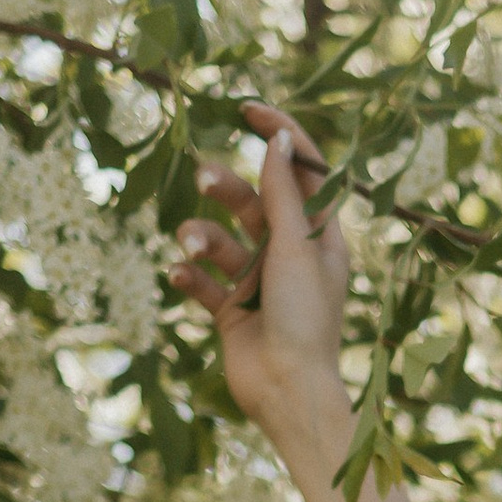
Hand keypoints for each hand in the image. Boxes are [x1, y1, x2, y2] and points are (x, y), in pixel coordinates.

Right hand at [170, 104, 352, 482]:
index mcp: (320, 236)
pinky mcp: (231, 309)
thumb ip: (281, 194)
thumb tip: (278, 140)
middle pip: (252, 200)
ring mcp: (258, 281)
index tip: (247, 110)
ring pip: (220, 238)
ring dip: (201, 236)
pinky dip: (190, 273)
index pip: (301, 171)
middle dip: (226, 186)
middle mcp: (290, 254)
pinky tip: (181, 275)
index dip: (279, 136)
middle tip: (204, 177)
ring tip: (192, 246)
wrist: (288, 391)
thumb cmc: (305, 320)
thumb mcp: (296, 248)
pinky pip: (202, 278)